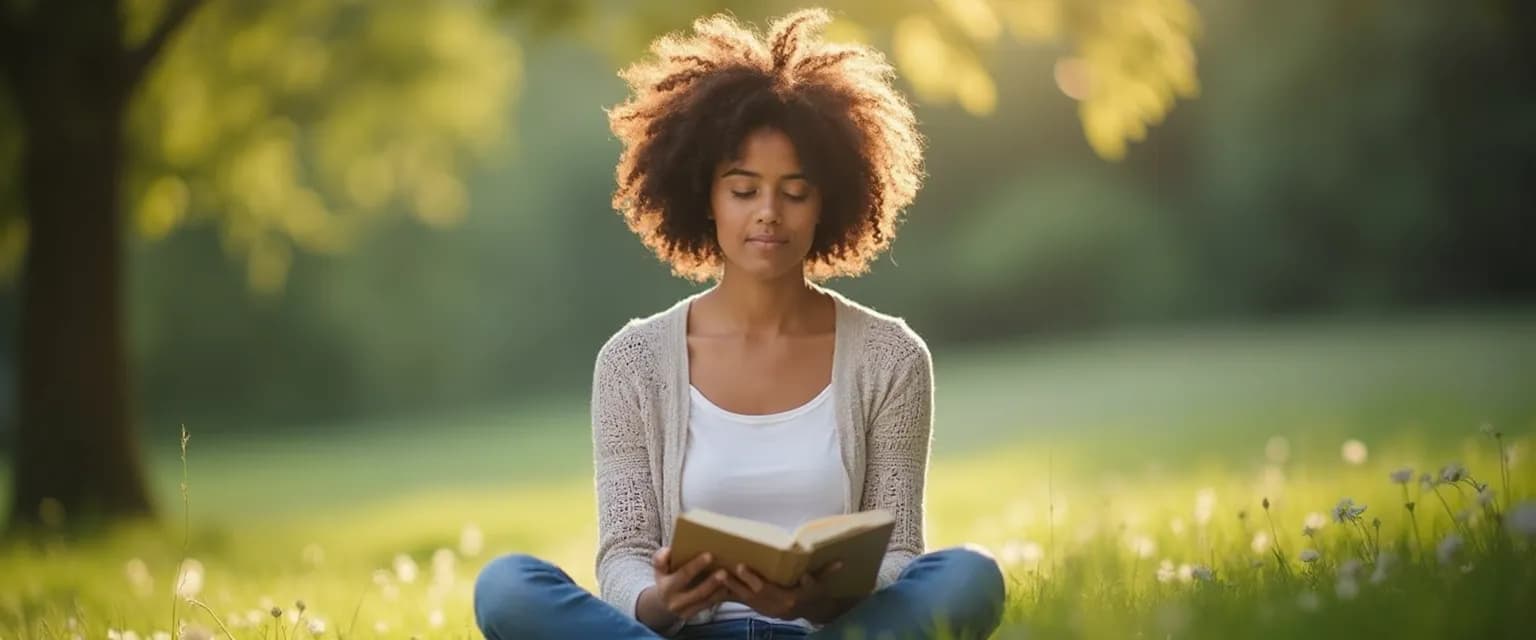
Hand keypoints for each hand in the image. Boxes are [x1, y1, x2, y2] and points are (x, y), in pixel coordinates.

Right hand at [636, 547, 727, 630]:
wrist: (663, 601)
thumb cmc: (666, 576)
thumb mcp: (659, 567)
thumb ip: (660, 558)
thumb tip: (669, 551)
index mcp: (667, 587)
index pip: (683, 575)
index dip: (696, 566)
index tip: (710, 555)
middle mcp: (675, 602)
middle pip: (698, 592)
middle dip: (712, 582)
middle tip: (725, 571)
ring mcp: (685, 612)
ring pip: (707, 601)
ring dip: (720, 590)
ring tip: (732, 579)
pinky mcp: (694, 615)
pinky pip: (710, 605)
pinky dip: (721, 596)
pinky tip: (731, 587)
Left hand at [719, 560, 844, 620]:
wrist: (807, 612)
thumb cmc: (813, 593)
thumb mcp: (821, 584)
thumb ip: (826, 573)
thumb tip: (839, 563)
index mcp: (789, 599)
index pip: (771, 589)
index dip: (756, 579)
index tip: (742, 566)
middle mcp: (775, 606)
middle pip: (755, 594)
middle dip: (741, 582)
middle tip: (728, 569)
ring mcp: (764, 609)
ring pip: (745, 599)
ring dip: (731, 587)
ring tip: (718, 574)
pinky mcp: (757, 608)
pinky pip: (741, 602)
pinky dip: (730, 595)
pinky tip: (717, 586)